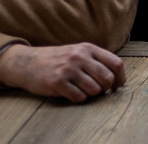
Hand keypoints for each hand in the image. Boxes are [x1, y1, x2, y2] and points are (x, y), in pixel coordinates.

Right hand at [0, 43, 125, 101]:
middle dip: (106, 87)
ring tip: (82, 89)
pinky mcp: (58, 82)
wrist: (26, 62)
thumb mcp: (78, 51)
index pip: (116, 63)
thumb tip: (117, 77)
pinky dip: (78, 98)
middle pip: (107, 78)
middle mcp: (79, 57)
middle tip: (99, 89)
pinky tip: (71, 92)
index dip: (120, 77)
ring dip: (91, 93)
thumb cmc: (57, 59)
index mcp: (88, 48)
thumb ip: (96, 60)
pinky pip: (80, 97)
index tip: (118, 85)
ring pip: (95, 90)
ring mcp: (68, 70)